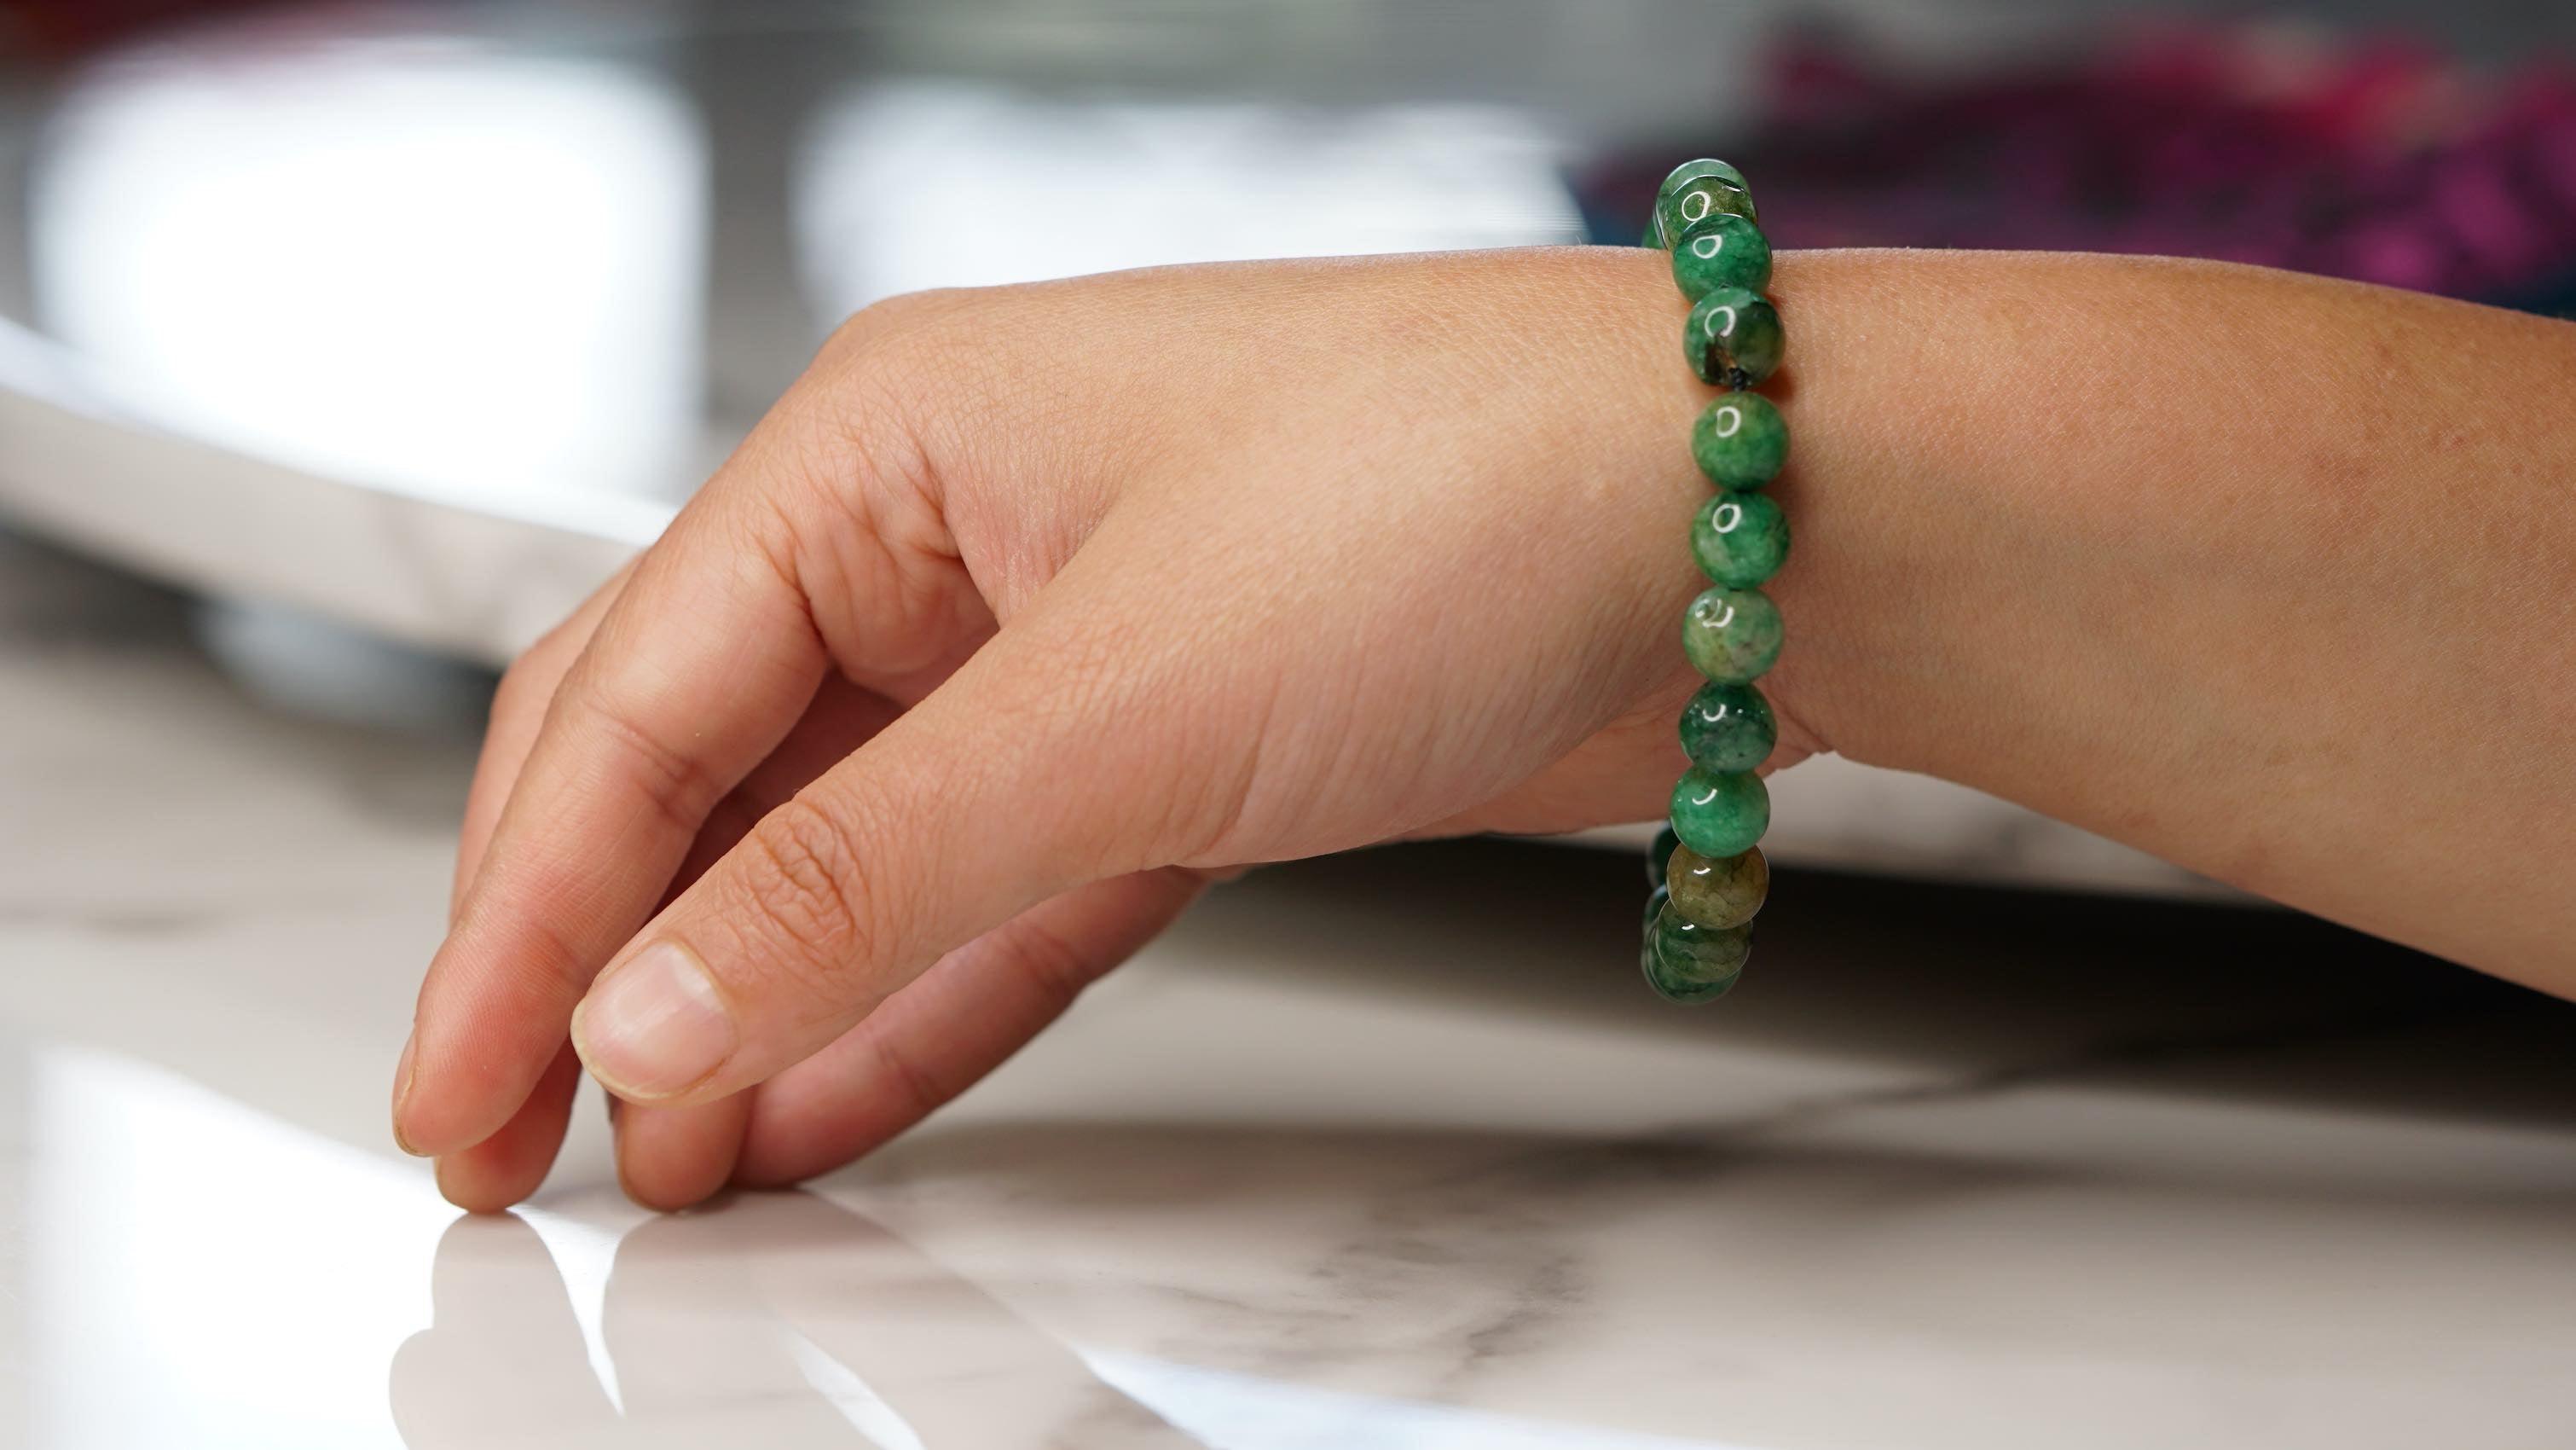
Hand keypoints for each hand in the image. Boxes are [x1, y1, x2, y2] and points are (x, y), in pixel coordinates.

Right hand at [392, 247, 1821, 1210]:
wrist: (1730, 515)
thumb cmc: (1455, 490)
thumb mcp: (1121, 698)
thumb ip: (869, 870)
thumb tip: (648, 1005)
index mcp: (883, 446)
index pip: (632, 699)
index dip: (521, 910)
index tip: (457, 1085)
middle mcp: (951, 534)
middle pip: (699, 763)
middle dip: (591, 952)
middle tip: (506, 1137)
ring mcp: (1060, 645)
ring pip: (836, 846)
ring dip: (741, 999)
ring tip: (650, 1158)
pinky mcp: (1168, 749)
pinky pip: (983, 897)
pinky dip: (899, 1003)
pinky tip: (813, 1103)